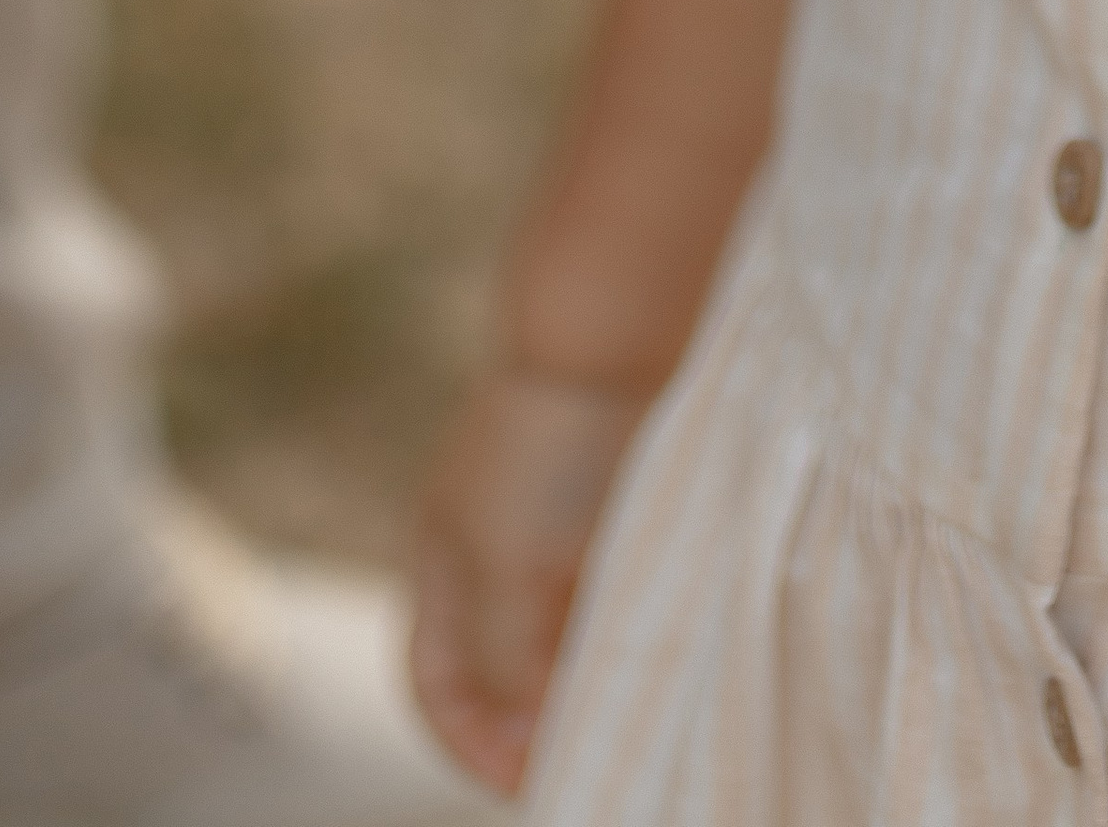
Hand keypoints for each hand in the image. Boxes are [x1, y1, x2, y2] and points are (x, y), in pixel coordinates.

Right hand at [411, 369, 647, 794]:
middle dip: (538, 724)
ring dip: (592, 681)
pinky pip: (619, 595)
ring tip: (638, 720)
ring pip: (568, 637)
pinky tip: (667, 653)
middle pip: (506, 669)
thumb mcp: (507, 567)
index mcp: (444, 564)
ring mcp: (560, 525)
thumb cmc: (550, 447)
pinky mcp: (624, 504)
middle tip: (595, 763)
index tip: (532, 783)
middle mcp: (496, 550)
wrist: (624, 327)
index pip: (440, 685)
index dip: (473, 744)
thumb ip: (503, 662)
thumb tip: (522, 738)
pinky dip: (632, 633)